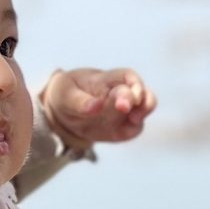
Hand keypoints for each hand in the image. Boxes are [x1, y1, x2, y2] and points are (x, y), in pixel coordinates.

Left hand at [41, 66, 155, 149]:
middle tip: (123, 108)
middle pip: (140, 93)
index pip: (127, 76)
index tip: (127, 97)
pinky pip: (135, 129)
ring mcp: (124, 110)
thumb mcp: (65, 95)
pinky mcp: (123, 127)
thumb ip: (80, 101)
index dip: (134, 84)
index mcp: (106, 80)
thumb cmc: (66, 95)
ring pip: (146, 106)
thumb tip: (97, 106)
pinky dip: (132, 131)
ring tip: (134, 120)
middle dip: (138, 101)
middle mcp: (121, 93)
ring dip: (145, 112)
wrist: (63, 111)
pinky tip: (121, 132)